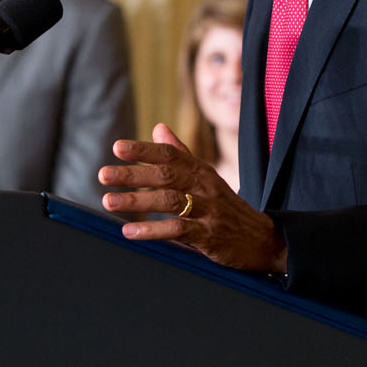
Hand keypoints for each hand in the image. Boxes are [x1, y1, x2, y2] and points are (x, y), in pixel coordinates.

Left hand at [99, 124, 286, 271]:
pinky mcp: (210, 236)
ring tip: (109, 202)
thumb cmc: (228, 207)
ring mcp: (209, 211)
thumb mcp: (207, 177)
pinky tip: (130, 231)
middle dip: (133, 175)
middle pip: (166, 176)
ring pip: (170, 202)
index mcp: (203, 171)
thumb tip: (158, 127)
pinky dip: (153, 231)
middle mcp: (206, 187)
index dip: (144, 150)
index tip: (118, 148)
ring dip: (137, 202)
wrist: (263, 239)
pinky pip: (179, 230)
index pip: (171, 155)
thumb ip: (181, 154)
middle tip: (104, 175)